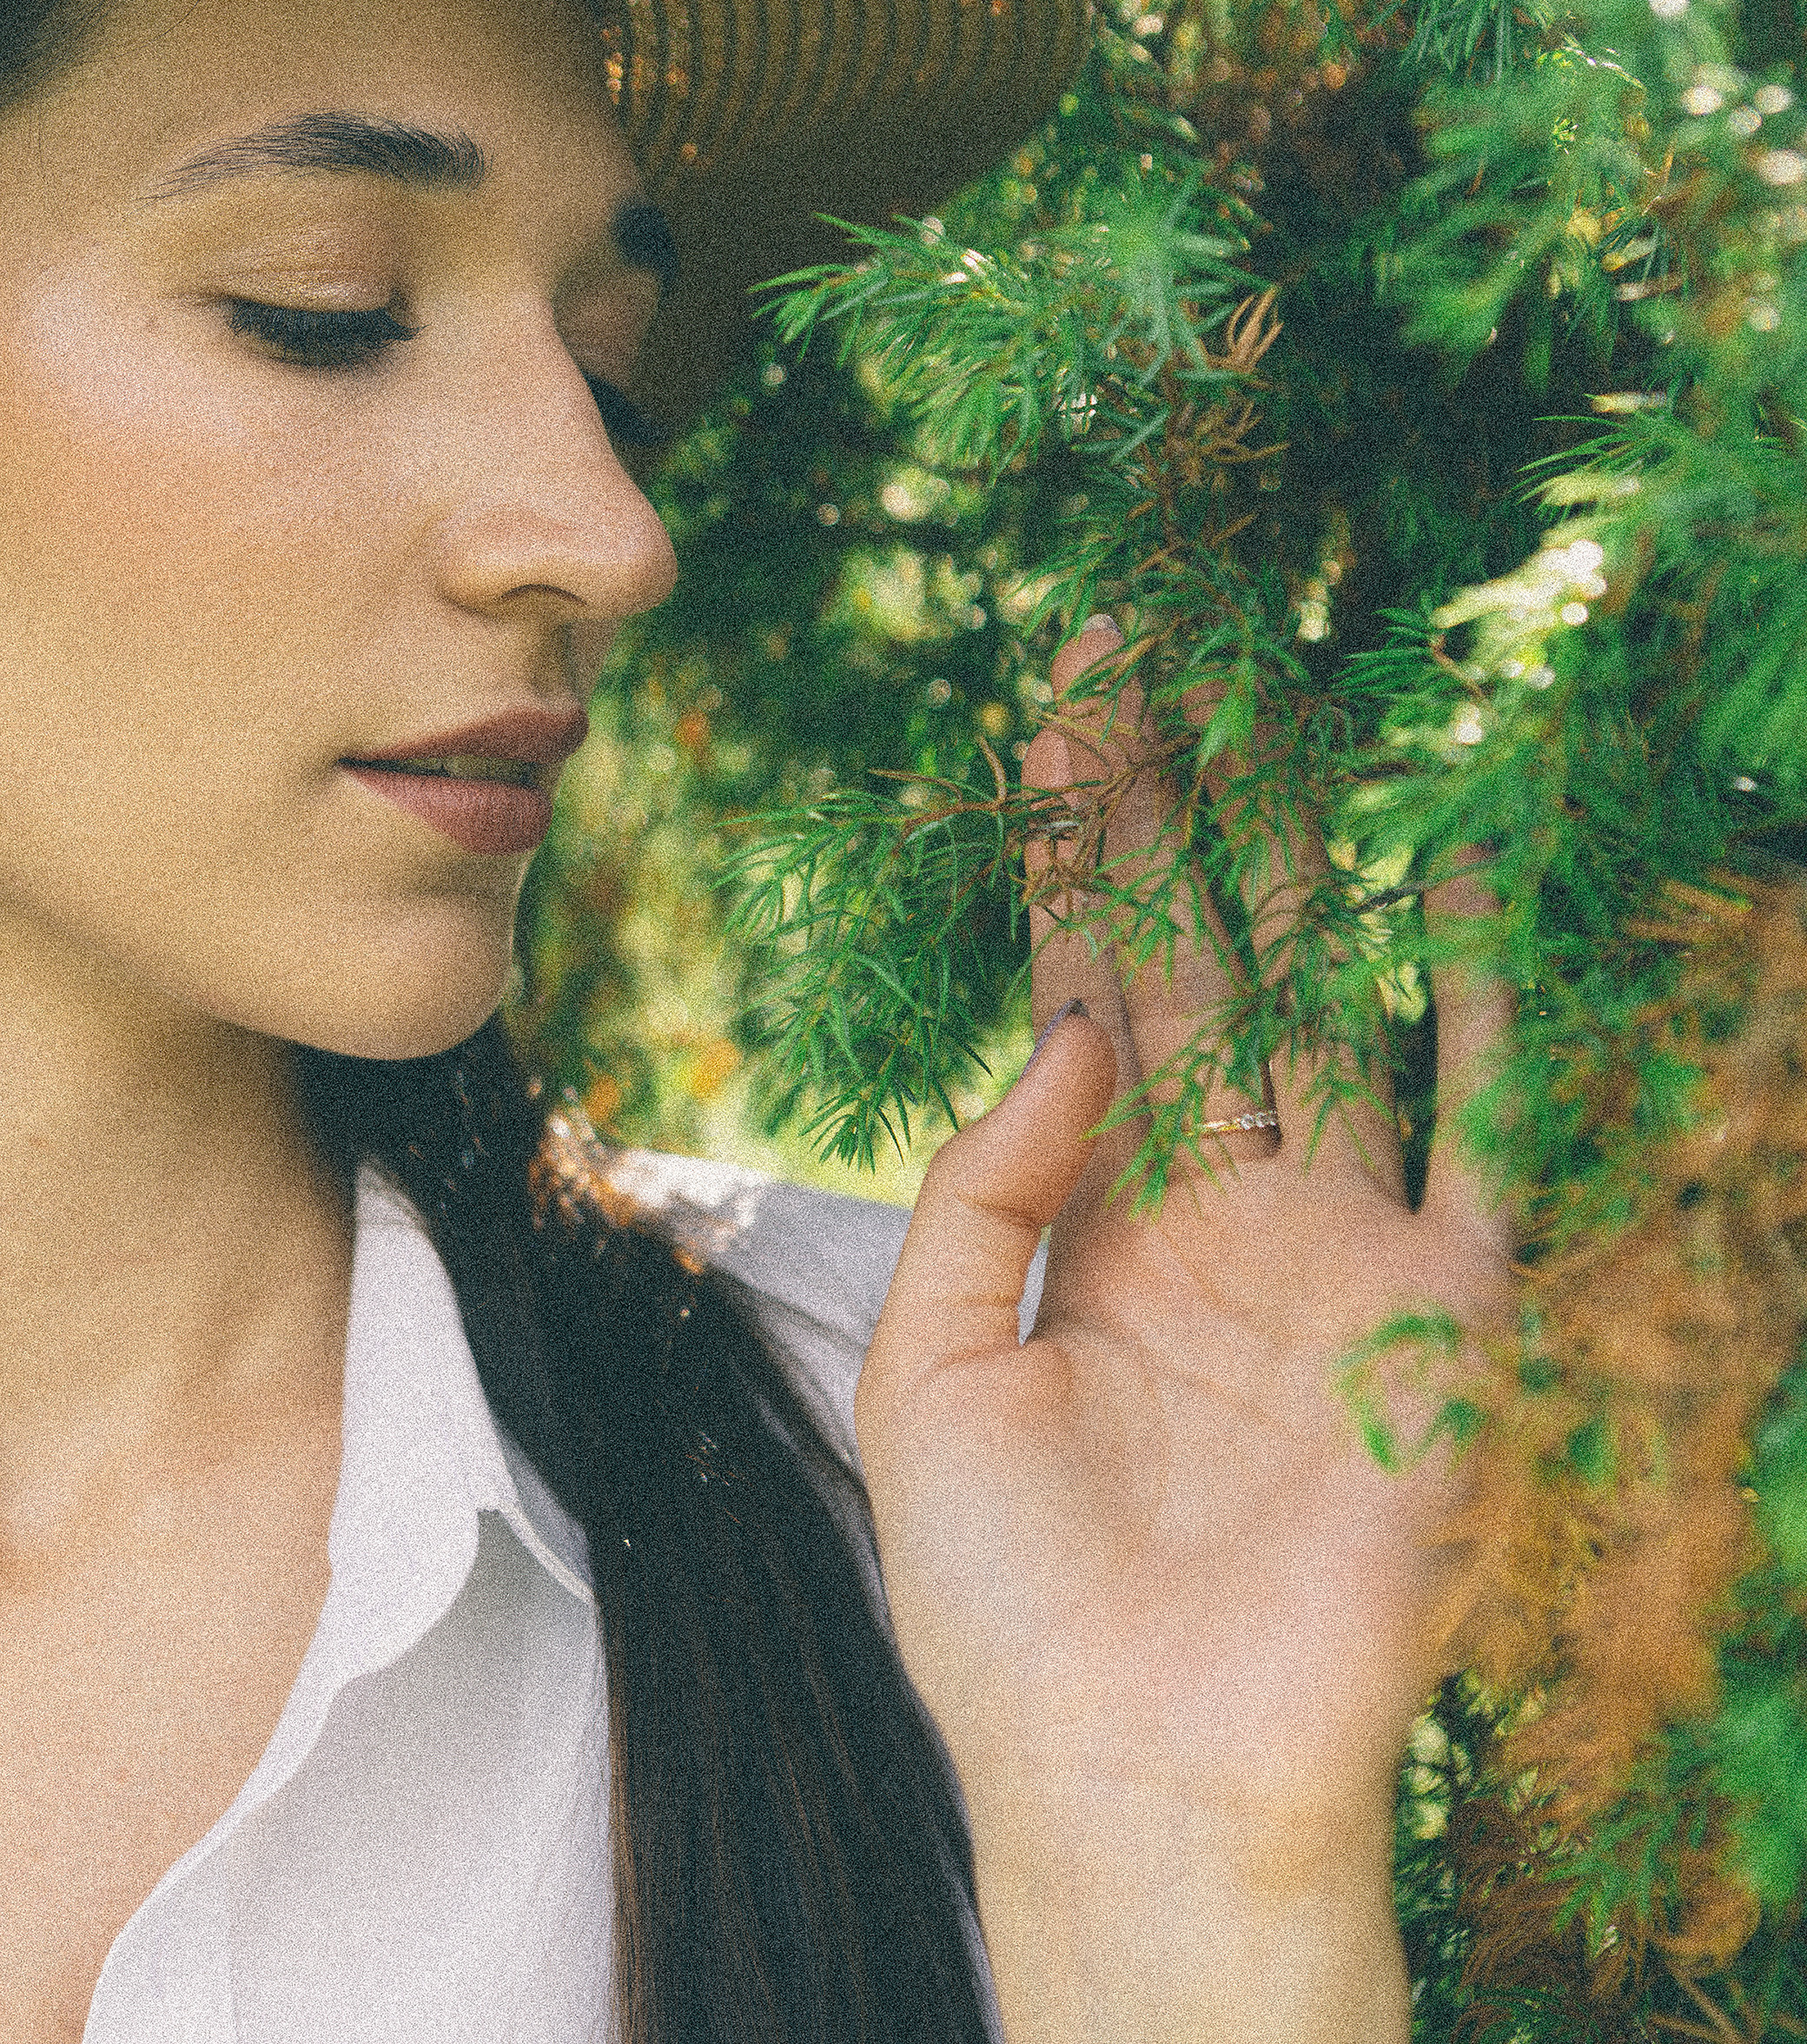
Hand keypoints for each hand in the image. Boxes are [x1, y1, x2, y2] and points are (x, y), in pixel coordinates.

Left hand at [855, 621, 1515, 2040]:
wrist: (1137, 1779)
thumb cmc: (1006, 1604)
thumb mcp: (931, 1375)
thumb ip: (979, 1188)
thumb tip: (1068, 1027)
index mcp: (1101, 1218)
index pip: (1088, 982)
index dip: (1075, 846)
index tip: (1061, 702)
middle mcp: (1228, 1205)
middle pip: (1205, 956)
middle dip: (1179, 802)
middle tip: (1156, 637)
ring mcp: (1344, 1246)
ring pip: (1331, 999)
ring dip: (1314, 851)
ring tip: (1289, 694)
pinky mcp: (1449, 1313)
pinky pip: (1483, 1127)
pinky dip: (1483, 997)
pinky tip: (1456, 862)